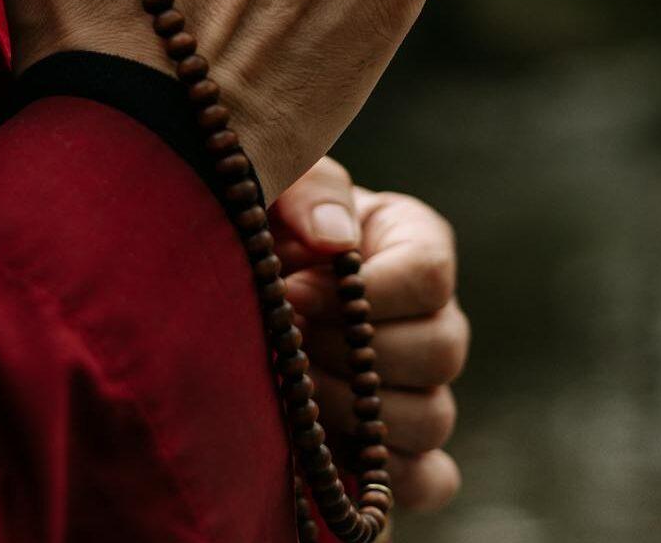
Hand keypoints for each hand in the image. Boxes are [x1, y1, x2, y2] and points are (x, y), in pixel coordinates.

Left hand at [272, 158, 466, 510]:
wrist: (219, 277)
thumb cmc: (257, 221)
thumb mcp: (277, 182)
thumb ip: (310, 188)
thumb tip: (337, 239)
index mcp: (413, 243)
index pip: (430, 275)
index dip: (363, 293)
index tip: (293, 289)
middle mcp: (431, 315)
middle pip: (441, 351)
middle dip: (353, 354)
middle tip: (289, 344)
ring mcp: (419, 384)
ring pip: (432, 417)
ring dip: (354, 411)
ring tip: (293, 389)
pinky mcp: (397, 445)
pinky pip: (427, 478)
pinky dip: (385, 477)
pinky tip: (330, 452)